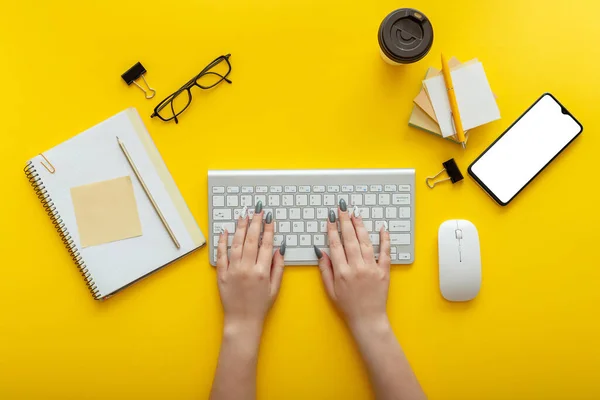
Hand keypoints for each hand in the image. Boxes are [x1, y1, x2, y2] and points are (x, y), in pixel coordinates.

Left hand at [216, 202, 284, 333]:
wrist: (242, 321)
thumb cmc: (261, 306)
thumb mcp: (275, 288)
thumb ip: (278, 267)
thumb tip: (279, 249)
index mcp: (262, 272)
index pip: (266, 245)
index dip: (268, 230)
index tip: (269, 218)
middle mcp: (247, 269)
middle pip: (251, 240)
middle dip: (254, 223)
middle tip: (256, 210)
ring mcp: (233, 271)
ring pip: (236, 244)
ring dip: (240, 227)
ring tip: (243, 215)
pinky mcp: (222, 275)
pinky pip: (221, 255)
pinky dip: (222, 242)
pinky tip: (225, 231)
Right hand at [315, 199, 390, 330]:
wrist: (367, 319)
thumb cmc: (348, 306)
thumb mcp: (330, 290)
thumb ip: (326, 270)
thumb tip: (321, 252)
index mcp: (342, 272)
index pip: (335, 245)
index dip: (332, 230)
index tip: (330, 218)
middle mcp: (356, 268)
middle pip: (350, 239)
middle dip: (345, 221)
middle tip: (342, 208)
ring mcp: (371, 268)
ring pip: (365, 242)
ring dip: (360, 226)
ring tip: (356, 214)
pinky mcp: (384, 271)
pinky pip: (385, 252)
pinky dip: (385, 240)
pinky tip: (382, 228)